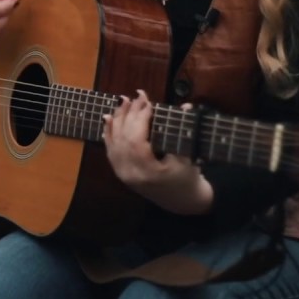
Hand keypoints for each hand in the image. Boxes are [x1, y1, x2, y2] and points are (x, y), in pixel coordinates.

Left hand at [104, 91, 213, 214]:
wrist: (181, 202)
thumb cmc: (187, 178)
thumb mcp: (189, 156)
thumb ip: (183, 131)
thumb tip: (186, 105)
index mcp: (148, 172)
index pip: (137, 141)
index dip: (140, 119)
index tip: (148, 102)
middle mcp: (131, 174)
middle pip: (124, 139)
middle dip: (130, 114)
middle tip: (137, 96)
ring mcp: (123, 174)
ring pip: (114, 143)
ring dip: (117, 119)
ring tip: (123, 101)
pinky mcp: (120, 173)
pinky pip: (110, 150)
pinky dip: (108, 132)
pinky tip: (108, 118)